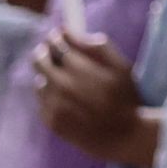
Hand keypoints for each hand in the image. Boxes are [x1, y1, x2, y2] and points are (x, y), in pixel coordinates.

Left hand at [32, 29, 157, 167]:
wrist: (124, 136)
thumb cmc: (126, 98)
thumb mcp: (121, 66)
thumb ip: (97, 45)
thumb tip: (70, 31)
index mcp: (78, 68)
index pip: (56, 43)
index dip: (58, 37)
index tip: (60, 36)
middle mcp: (60, 84)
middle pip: (40, 59)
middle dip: (46, 53)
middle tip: (56, 55)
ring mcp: (53, 104)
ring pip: (40, 81)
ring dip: (49, 77)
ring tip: (68, 83)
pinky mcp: (50, 120)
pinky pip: (42, 101)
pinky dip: (51, 97)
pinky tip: (69, 102)